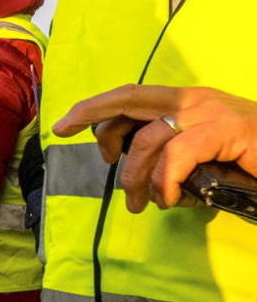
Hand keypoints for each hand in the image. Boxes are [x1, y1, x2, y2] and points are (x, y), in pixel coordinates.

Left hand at [52, 85, 256, 211]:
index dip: (95, 108)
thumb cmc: (246, 161)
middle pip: (129, 98)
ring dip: (135, 178)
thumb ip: (166, 154)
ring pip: (148, 140)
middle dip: (91, 112)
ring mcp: (210, 113)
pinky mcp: (226, 131)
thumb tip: (129, 168)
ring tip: (140, 204)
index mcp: (185, 101)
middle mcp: (193, 99)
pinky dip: (165, 182)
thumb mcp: (198, 155)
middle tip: (64, 131)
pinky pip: (176, 157)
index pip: (131, 96)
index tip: (65, 125)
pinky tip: (169, 201)